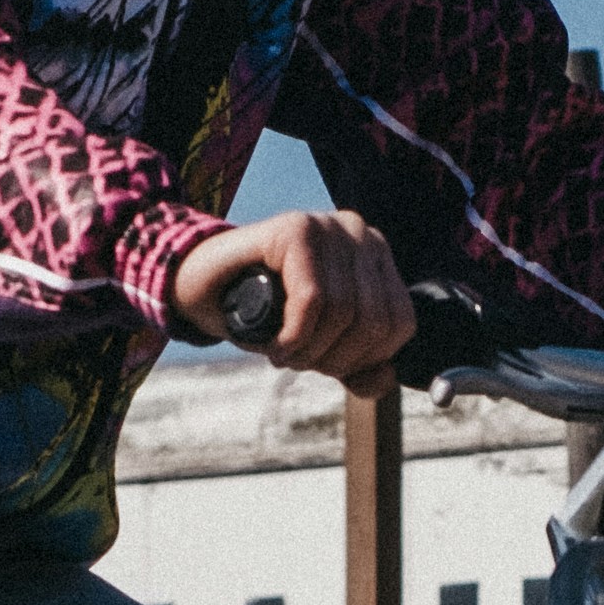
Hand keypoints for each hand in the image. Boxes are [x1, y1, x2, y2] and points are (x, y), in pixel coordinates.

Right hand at [171, 210, 412, 383]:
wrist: (203, 288)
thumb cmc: (264, 314)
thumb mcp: (320, 347)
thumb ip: (359, 367)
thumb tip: (385, 378)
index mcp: (376, 257)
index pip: (400, 323)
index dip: (364, 360)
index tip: (326, 365)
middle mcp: (359, 233)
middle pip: (374, 321)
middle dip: (334, 359)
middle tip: (298, 361)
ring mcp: (328, 226)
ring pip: (344, 311)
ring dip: (309, 351)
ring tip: (284, 352)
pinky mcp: (295, 228)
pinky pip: (312, 298)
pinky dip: (294, 336)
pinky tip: (276, 346)